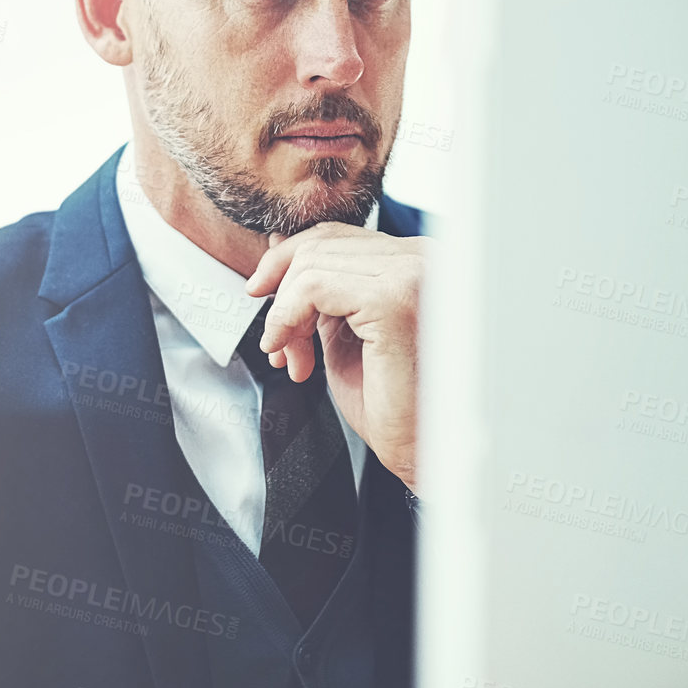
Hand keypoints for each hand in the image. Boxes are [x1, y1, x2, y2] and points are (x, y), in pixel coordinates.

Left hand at [244, 223, 427, 494]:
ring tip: (291, 358)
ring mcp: (413, 273)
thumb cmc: (396, 404)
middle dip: (283, 295)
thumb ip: (320, 289)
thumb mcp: (346, 331)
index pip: (337, 235)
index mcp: (418, 260)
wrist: (425, 452)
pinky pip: (313, 286)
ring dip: (284, 314)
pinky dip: (287, 318)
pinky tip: (293, 354)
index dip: (289, 263)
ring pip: (312, 264)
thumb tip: (278, 244)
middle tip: (279, 345)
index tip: (262, 296)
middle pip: (321, 244)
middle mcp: (423, 257)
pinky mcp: (395, 299)